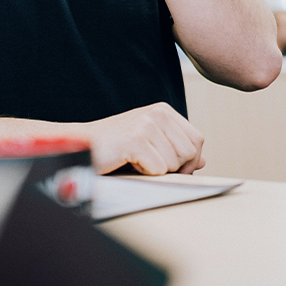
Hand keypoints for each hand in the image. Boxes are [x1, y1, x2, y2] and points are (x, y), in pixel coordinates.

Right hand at [77, 103, 205, 174]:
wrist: (82, 147)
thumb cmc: (117, 150)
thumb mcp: (151, 146)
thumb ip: (176, 151)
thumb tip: (203, 160)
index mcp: (163, 111)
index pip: (197, 140)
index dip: (189, 161)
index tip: (169, 168)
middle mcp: (157, 113)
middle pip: (190, 153)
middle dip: (173, 168)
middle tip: (148, 165)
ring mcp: (146, 124)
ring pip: (174, 164)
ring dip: (155, 172)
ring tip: (134, 161)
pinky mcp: (135, 140)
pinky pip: (158, 170)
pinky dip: (144, 175)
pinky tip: (127, 163)